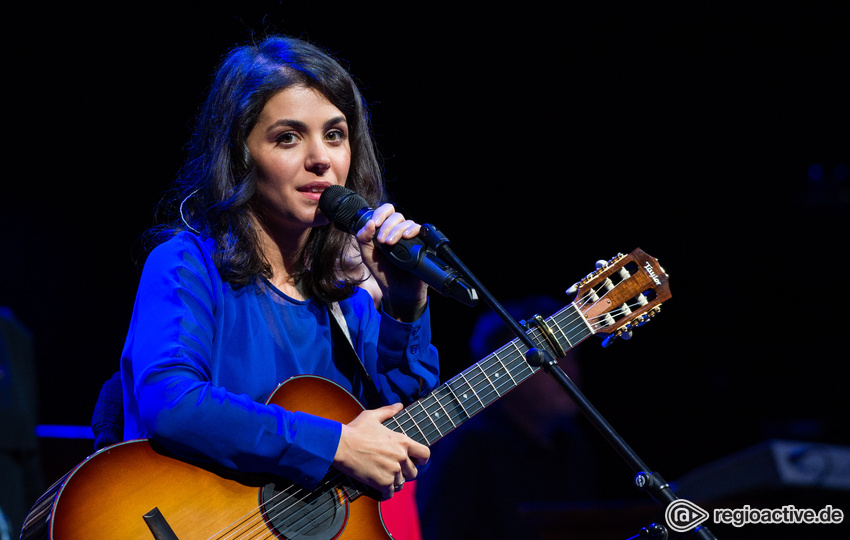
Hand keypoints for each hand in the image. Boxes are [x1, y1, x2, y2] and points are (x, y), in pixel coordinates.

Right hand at [332, 403, 429, 499]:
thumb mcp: (372, 416)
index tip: (418, 461)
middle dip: (406, 472)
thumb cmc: (355, 430)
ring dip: (394, 482)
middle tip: (395, 471)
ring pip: (401, 483)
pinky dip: (385, 492)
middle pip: (414, 472)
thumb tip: (399, 405)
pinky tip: (379, 489)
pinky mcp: (382, 482)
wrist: (341, 445)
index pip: (425, 454)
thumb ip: (388, 411)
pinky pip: (390, 493)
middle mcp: (401, 457)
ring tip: (385, 478)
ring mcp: (393, 471)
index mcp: (402, 442)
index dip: (423, 459)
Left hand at [354, 203, 427, 320]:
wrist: (398, 291)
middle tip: (382, 241)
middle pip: (396, 216)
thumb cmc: (383, 273)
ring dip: (396, 230)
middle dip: (387, 226)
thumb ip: (363, 239)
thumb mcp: (368, 256)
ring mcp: (410, 238)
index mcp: (385, 231)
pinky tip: (406, 237)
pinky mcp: (421, 244)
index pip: (386, 211)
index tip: (375, 223)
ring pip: (407, 222)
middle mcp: (399, 232)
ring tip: (389, 244)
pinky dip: (412, 230)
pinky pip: (419, 230)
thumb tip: (369, 223)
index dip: (381, 213)